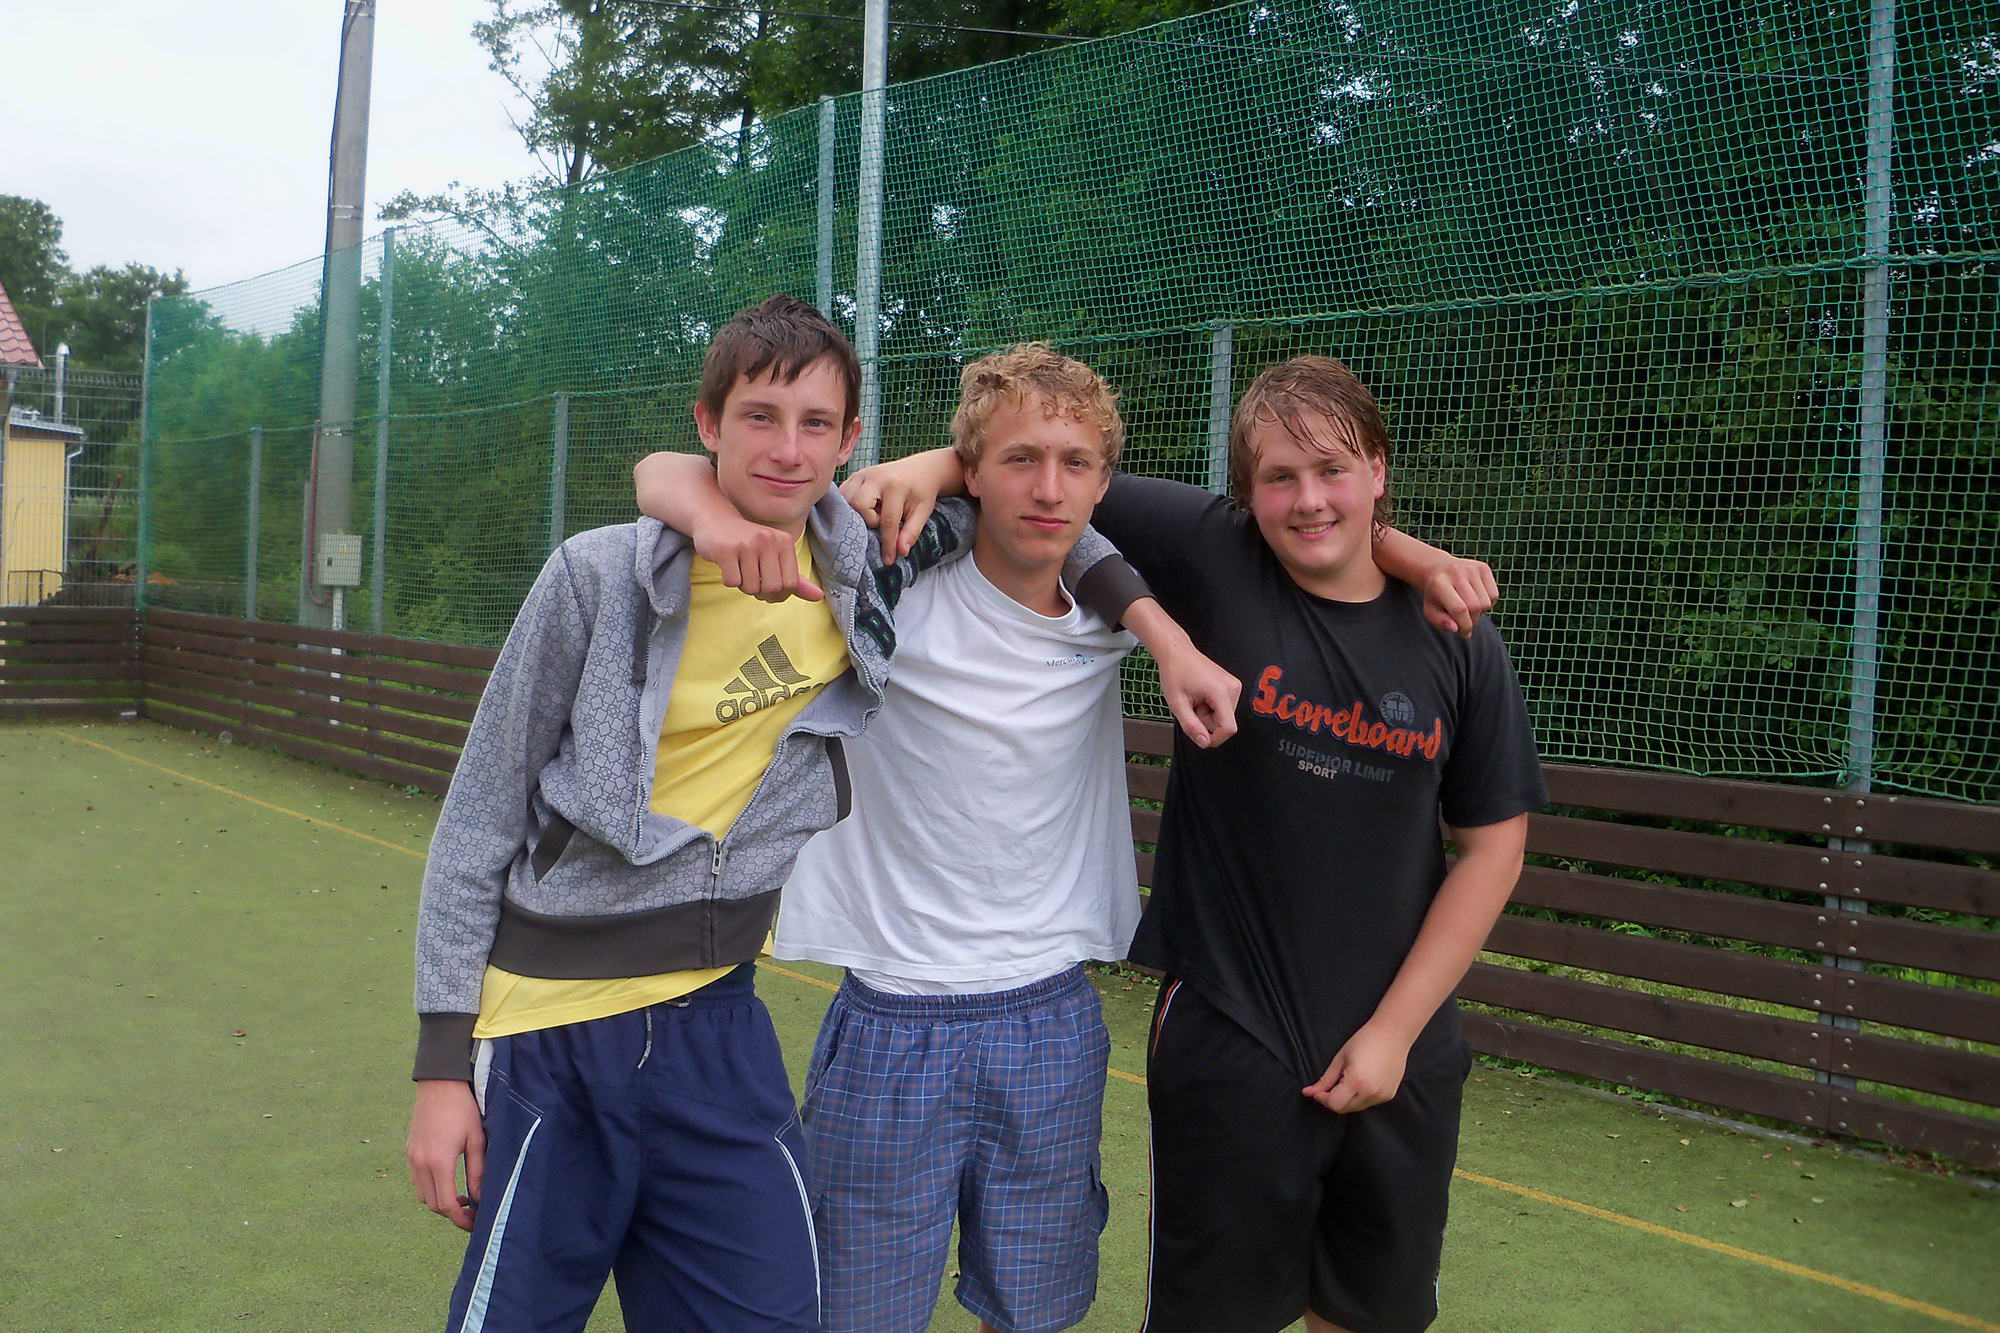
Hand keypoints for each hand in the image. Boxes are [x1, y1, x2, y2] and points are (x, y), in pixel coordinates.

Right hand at [407, 1079, 484, 1230]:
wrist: (440, 1082)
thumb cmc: (463, 1108)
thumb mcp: (476, 1139)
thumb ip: (478, 1171)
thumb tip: (480, 1198)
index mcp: (438, 1162)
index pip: (445, 1205)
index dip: (460, 1219)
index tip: (474, 1223)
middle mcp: (420, 1163)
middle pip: (432, 1204)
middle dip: (451, 1214)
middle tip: (472, 1213)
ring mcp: (412, 1157)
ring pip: (422, 1194)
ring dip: (439, 1201)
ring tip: (461, 1199)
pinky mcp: (410, 1150)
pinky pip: (417, 1180)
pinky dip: (431, 1188)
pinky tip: (448, 1182)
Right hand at [695, 513, 822, 602]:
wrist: (715, 521)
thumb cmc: (748, 544)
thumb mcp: (775, 557)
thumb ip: (796, 579)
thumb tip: (819, 597)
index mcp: (784, 542)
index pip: (790, 584)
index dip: (779, 594)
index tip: (768, 588)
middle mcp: (768, 540)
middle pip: (772, 588)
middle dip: (761, 592)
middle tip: (752, 581)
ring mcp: (747, 544)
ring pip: (751, 587)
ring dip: (743, 586)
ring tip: (739, 570)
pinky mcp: (726, 550)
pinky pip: (732, 582)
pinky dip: (729, 581)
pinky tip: (728, 566)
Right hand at [841, 461, 942, 565]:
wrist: (920, 468)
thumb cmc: (922, 491)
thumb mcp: (923, 511)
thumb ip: (912, 531)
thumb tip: (901, 552)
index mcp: (895, 485)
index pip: (887, 520)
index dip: (887, 543)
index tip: (888, 560)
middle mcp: (875, 477)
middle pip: (858, 505)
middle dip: (868, 521)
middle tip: (880, 523)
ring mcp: (862, 474)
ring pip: (846, 499)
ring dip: (855, 514)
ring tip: (872, 515)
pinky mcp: (855, 475)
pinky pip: (842, 494)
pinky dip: (848, 506)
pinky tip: (862, 510)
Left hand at [1157, 644, 1239, 748]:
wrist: (1177, 652)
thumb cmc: (1175, 672)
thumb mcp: (1177, 703)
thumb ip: (1191, 726)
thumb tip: (1204, 742)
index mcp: (1220, 691)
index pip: (1228, 728)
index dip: (1214, 738)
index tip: (1199, 736)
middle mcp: (1232, 688)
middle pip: (1225, 723)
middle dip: (1206, 722)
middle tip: (1191, 708)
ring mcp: (1234, 686)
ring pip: (1225, 717)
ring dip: (1208, 715)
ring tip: (1195, 700)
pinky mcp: (1232, 686)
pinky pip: (1224, 708)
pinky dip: (1211, 708)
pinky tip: (1201, 696)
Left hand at [1302, 1023, 1410, 1113]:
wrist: (1392, 1034)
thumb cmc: (1365, 1040)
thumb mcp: (1340, 1059)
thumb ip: (1324, 1080)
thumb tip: (1309, 1093)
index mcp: (1356, 1082)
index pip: (1334, 1104)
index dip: (1322, 1099)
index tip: (1318, 1091)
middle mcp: (1371, 1093)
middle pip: (1344, 1109)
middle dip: (1333, 1100)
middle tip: (1331, 1084)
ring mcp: (1382, 1096)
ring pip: (1356, 1108)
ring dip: (1347, 1099)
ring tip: (1349, 1079)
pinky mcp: (1389, 1095)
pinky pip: (1369, 1103)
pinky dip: (1360, 1097)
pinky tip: (1362, 1081)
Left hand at [1421, 558, 1497, 637]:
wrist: (1438, 569)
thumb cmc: (1435, 596)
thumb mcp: (1431, 611)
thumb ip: (1441, 623)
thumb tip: (1456, 628)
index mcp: (1439, 583)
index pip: (1459, 609)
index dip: (1464, 626)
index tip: (1464, 634)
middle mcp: (1456, 572)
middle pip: (1475, 607)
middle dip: (1472, 621)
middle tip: (1465, 623)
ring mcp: (1471, 568)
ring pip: (1486, 603)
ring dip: (1480, 613)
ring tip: (1469, 610)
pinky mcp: (1483, 568)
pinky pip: (1494, 595)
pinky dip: (1488, 604)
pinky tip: (1476, 601)